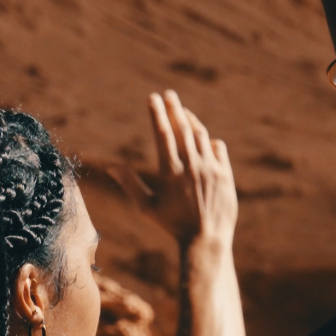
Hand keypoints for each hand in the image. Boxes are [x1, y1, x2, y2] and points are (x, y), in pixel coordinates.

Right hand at [113, 92, 237, 249]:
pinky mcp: (226, 175)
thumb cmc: (172, 225)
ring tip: (183, 113)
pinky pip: (219, 148)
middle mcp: (192, 166)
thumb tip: (110, 166)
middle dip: (174, 108)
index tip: (152, 97)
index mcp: (170, 172)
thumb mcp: (146, 207)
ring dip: (191, 121)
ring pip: (201, 135)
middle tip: (168, 94)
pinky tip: (203, 139)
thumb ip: (129, 183)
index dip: (157, 113)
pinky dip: (209, 141)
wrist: (206, 241)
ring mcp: (211, 169)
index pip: (162, 133)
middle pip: (183, 128)